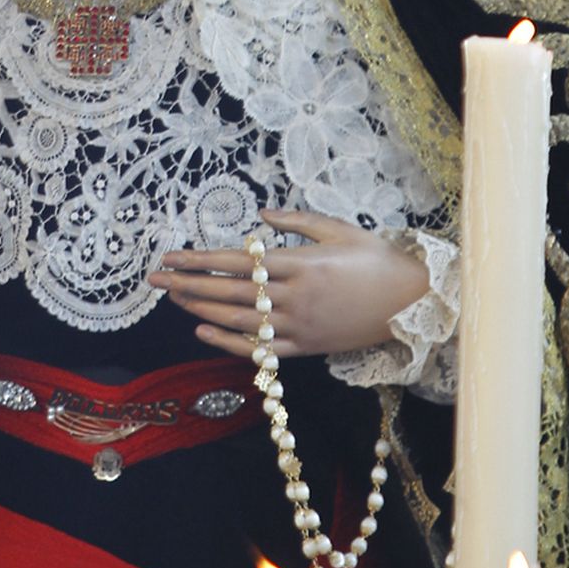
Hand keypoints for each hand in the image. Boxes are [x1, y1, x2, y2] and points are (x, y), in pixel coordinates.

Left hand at [147, 208, 428, 359]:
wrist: (413, 304)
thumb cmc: (377, 260)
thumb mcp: (338, 229)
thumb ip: (296, 222)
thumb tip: (259, 218)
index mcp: (301, 264)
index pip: (237, 262)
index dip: (200, 260)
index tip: (171, 257)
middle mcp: (294, 298)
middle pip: (230, 291)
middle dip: (189, 284)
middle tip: (155, 279)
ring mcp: (300, 326)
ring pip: (239, 320)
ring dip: (202, 308)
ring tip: (172, 299)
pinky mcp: (307, 348)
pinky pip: (261, 348)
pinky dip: (229, 341)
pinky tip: (203, 331)